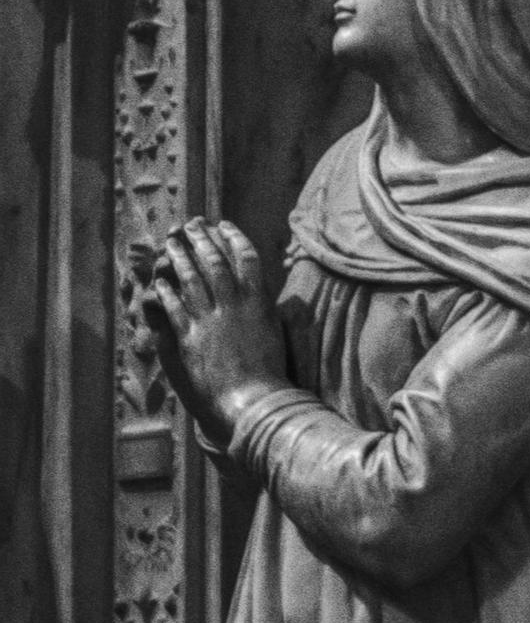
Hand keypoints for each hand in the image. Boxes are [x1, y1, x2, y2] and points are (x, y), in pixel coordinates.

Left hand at [135, 218, 288, 428]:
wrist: (253, 397)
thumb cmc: (271, 369)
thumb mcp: (277, 332)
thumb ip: (270, 309)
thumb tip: (275, 295)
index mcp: (259, 303)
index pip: (246, 259)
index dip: (234, 238)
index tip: (224, 225)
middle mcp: (234, 306)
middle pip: (214, 263)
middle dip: (202, 240)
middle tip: (191, 224)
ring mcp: (210, 321)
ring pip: (191, 280)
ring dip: (180, 259)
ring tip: (171, 244)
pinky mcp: (191, 338)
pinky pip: (175, 308)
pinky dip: (167, 292)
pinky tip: (160, 282)